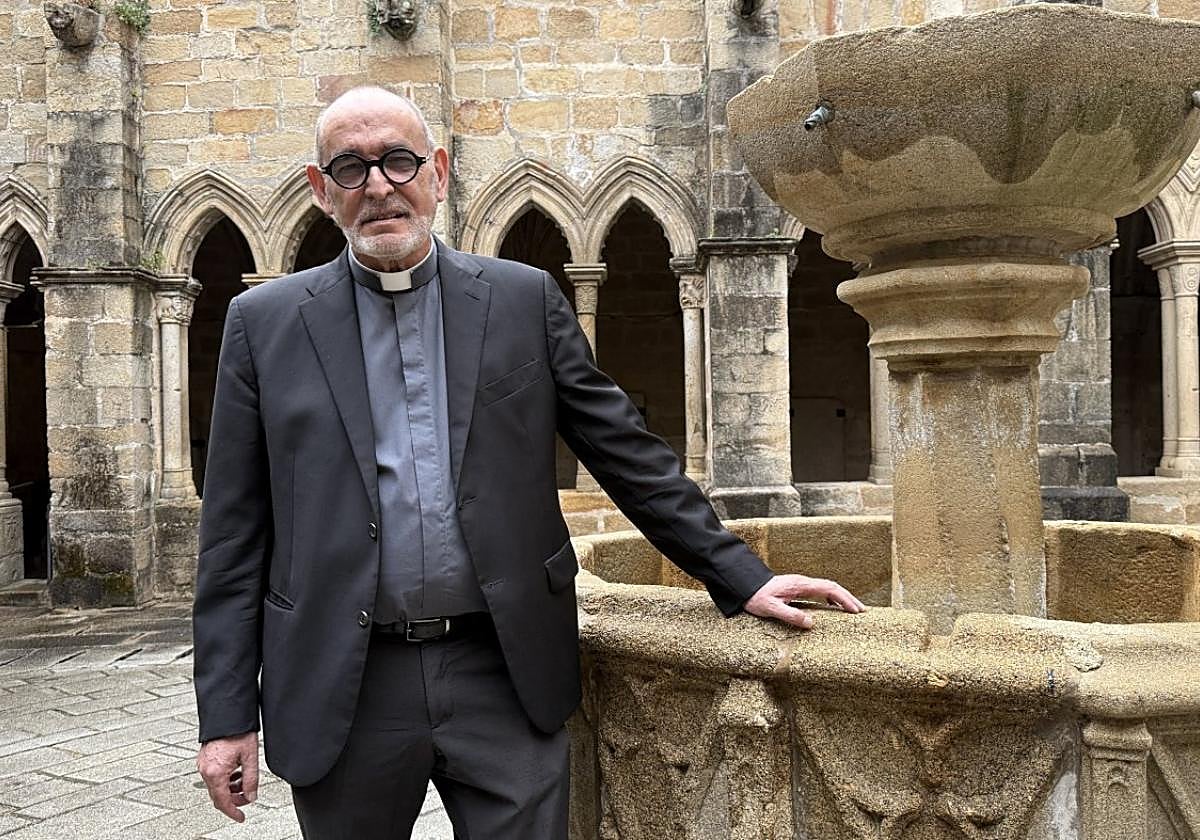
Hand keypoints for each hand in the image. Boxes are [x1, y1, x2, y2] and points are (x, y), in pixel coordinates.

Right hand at [197, 731, 258, 821]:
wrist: (228, 714)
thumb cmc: (238, 731)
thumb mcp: (250, 757)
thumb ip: (251, 779)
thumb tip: (252, 795)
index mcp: (216, 773)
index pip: (223, 802)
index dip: (233, 812)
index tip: (240, 817)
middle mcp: (206, 770)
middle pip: (218, 795)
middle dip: (234, 799)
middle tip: (247, 797)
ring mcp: (203, 764)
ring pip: (216, 786)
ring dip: (231, 788)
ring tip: (245, 781)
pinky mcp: (204, 758)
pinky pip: (214, 776)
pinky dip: (226, 778)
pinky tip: (237, 771)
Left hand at [743, 574, 865, 628]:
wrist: (744, 585)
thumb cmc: (756, 597)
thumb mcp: (771, 609)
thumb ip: (790, 615)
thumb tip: (811, 623)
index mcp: (800, 585)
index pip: (829, 588)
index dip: (845, 599)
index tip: (856, 610)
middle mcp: (803, 581)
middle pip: (833, 586)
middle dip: (849, 598)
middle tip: (863, 612)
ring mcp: (801, 583)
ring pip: (828, 588)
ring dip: (842, 597)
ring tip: (854, 610)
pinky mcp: (797, 587)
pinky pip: (820, 591)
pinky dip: (832, 598)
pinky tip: (835, 607)